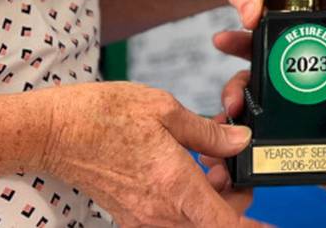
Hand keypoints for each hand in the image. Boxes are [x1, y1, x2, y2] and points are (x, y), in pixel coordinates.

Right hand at [39, 80, 260, 226]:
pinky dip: (187, 200)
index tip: (271, 225)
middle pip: (214, 224)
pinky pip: (171, 219)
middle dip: (234, 199)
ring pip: (193, 222)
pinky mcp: (131, 215)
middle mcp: (160, 210)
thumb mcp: (163, 109)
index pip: (225, 225)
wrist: (54, 132)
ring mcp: (143, 217)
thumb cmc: (102, 115)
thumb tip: (240, 141)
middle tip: (231, 163)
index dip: (254, 227)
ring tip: (207, 161)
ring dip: (211, 200)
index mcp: (174, 184)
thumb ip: (207, 132)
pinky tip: (184, 168)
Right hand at [213, 45, 325, 179]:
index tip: (228, 37)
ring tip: (224, 123)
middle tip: (233, 100)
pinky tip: (229, 156)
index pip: (276, 51)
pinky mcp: (293, 155)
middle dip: (235, 87)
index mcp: (315, 73)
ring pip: (251, 118)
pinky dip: (242, 154)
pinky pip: (262, 154)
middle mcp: (297, 97)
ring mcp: (292, 126)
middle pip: (255, 85)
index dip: (250, 41)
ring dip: (232, 120)